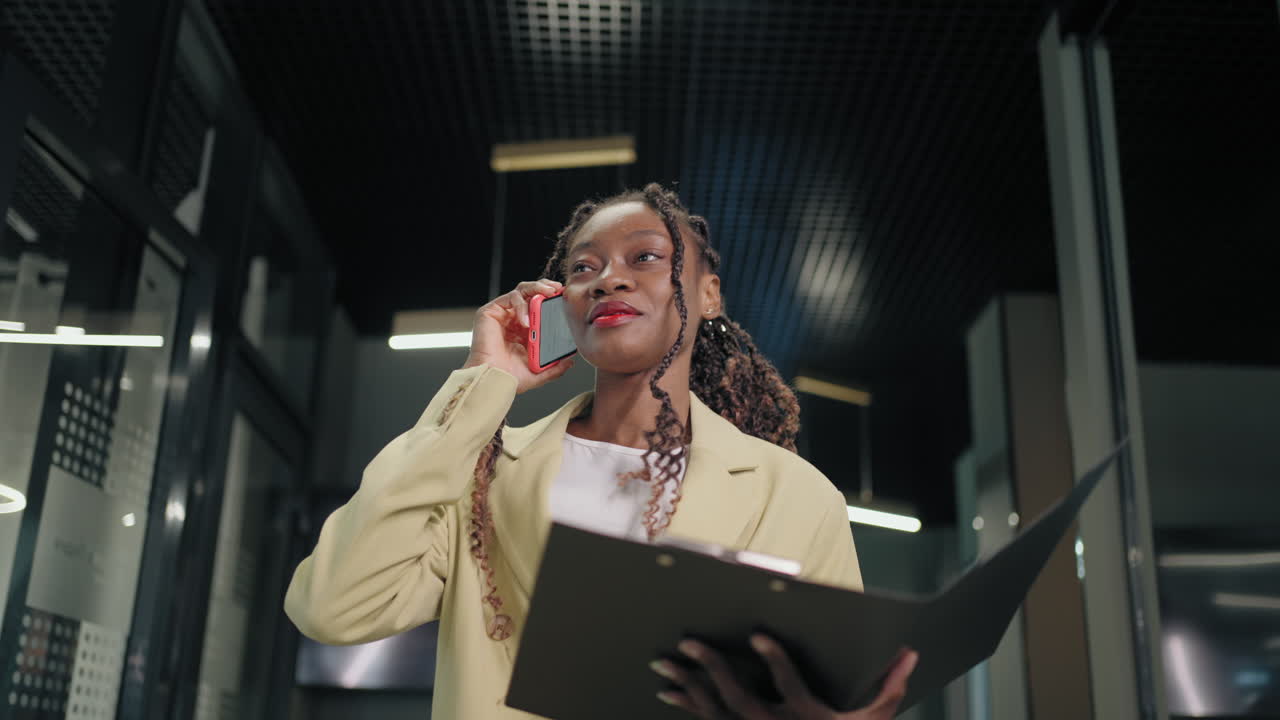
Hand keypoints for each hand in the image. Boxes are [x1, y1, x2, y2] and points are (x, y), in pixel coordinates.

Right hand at [463, 279, 576, 393]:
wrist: (492, 380)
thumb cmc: (509, 378)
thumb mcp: (539, 372)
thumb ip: (555, 367)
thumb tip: (570, 361)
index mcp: (525, 330)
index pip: (540, 307)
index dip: (551, 300)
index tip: (565, 298)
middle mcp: (513, 319)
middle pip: (531, 293)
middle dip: (546, 287)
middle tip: (558, 290)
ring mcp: (502, 315)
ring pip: (521, 290)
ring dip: (537, 288)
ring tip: (548, 294)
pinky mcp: (490, 312)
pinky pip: (510, 299)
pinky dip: (522, 306)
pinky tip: (527, 322)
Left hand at [650, 635, 917, 719]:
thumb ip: (891, 689)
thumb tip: (910, 653)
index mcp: (807, 719)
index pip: (790, 687)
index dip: (774, 660)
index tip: (757, 635)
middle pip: (738, 700)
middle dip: (713, 669)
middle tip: (689, 643)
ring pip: (714, 712)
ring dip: (689, 685)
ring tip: (665, 663)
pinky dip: (689, 705)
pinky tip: (670, 692)